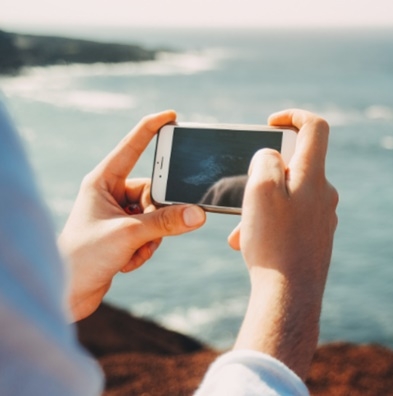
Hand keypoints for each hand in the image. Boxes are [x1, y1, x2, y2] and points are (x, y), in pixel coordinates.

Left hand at [59, 111, 205, 320]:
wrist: (68, 293)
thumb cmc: (84, 257)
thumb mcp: (129, 235)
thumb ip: (166, 222)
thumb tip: (198, 214)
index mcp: (102, 181)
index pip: (132, 147)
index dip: (152, 129)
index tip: (172, 116)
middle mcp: (110, 194)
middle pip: (154, 190)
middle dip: (157, 215)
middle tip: (147, 231)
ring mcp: (118, 214)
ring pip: (156, 215)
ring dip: (151, 237)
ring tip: (130, 252)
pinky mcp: (124, 233)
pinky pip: (151, 233)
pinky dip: (145, 249)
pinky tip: (126, 262)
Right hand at [228, 109, 338, 378]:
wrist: (290, 296)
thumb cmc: (274, 242)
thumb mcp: (260, 190)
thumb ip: (266, 160)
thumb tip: (272, 156)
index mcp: (314, 176)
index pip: (315, 127)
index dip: (293, 116)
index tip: (271, 122)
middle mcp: (324, 193)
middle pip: (295, 164)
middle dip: (264, 174)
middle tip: (243, 192)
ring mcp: (323, 217)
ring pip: (288, 196)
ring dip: (261, 205)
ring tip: (241, 230)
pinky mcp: (317, 237)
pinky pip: (290, 219)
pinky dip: (269, 223)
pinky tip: (250, 244)